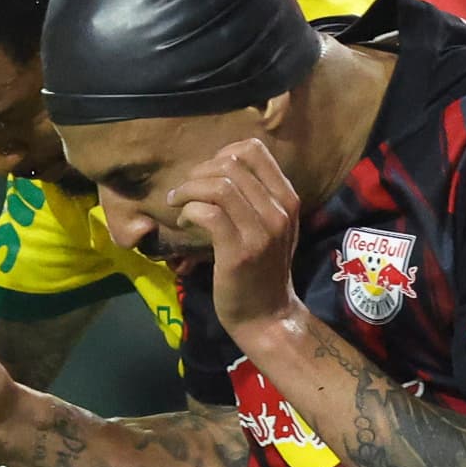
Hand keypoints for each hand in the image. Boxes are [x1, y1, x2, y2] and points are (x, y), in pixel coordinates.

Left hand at [163, 139, 304, 338]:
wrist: (267, 316)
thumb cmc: (263, 271)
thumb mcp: (271, 228)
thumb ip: (256, 198)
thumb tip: (219, 168)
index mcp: (287, 199)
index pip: (254, 150)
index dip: (221, 154)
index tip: (205, 174)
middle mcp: (279, 211)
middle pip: (231, 164)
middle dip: (198, 173)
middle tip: (184, 191)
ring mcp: (261, 232)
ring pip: (219, 186)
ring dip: (188, 190)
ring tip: (178, 204)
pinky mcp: (239, 252)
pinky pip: (208, 213)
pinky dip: (189, 211)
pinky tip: (183, 223)